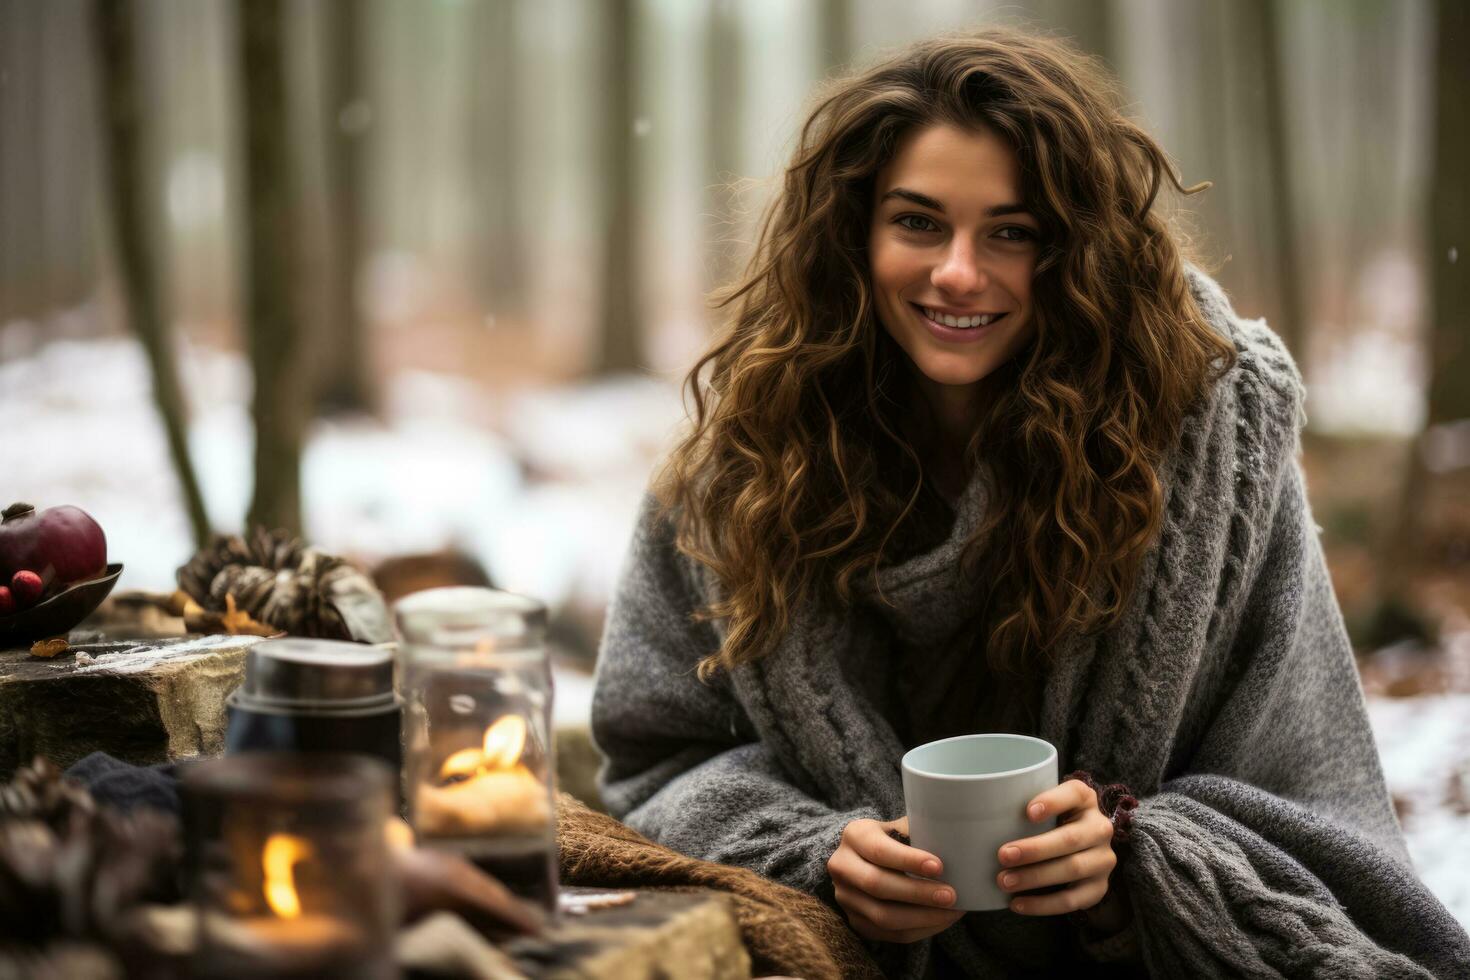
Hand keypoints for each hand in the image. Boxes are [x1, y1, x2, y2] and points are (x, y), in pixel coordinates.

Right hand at [828, 816, 965, 942]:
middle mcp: (842, 866)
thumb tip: (957, 843)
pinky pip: (890, 934)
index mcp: (854, 835)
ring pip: (883, 916)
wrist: (871, 859)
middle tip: (951, 895)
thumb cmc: (898, 839)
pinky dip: (920, 930)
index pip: (879, 851)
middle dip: (918, 893)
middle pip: (877, 885)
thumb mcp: (903, 827)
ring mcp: (846, 898)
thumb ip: (922, 831)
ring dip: (922, 917)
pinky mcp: (856, 922)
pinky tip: (941, 920)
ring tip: (951, 911)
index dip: (909, 861)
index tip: (940, 866)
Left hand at [995, 777, 1116, 915]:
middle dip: (1035, 849)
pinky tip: (1017, 903)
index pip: (1074, 793)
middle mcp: (1100, 828)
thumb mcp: (1041, 806)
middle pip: (1070, 839)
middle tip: (1002, 855)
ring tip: (1004, 881)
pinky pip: (1072, 900)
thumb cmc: (1047, 822)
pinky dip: (1043, 904)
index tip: (1027, 812)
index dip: (1053, 802)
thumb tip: (971, 811)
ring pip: (1072, 869)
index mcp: (1084, 799)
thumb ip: (1019, 805)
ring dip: (1035, 878)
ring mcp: (1103, 859)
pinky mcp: (1098, 888)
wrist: (1078, 849)